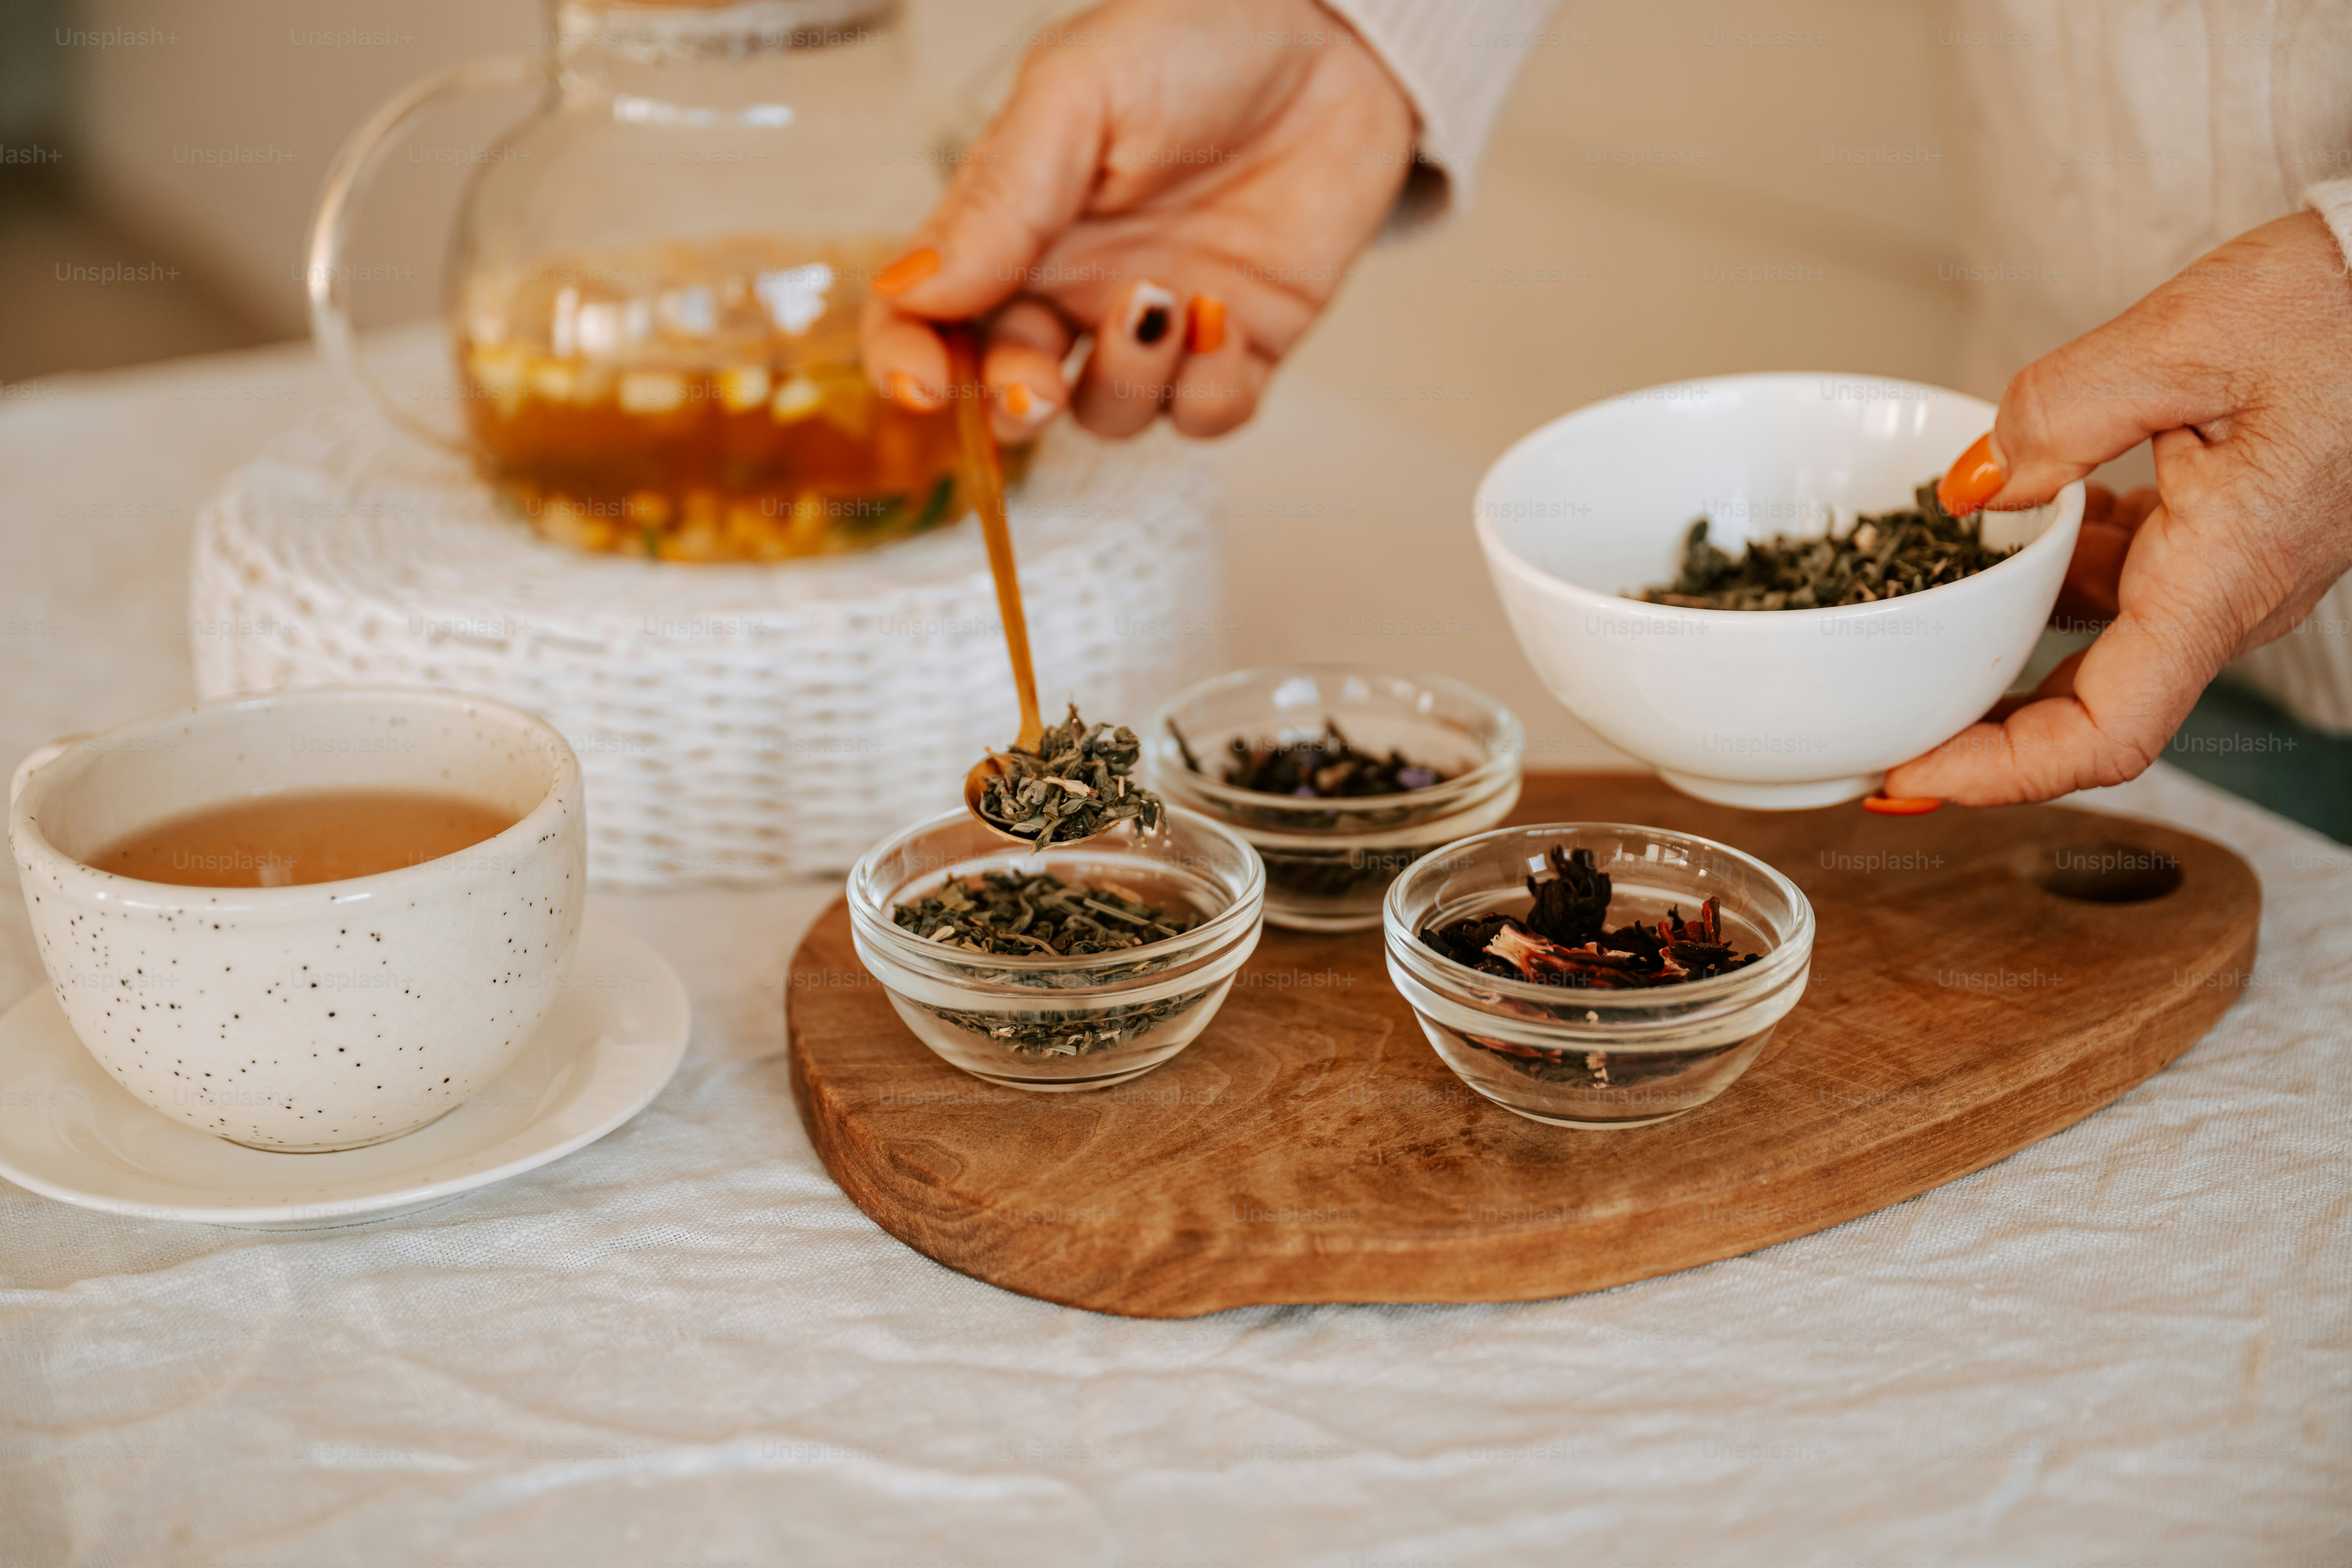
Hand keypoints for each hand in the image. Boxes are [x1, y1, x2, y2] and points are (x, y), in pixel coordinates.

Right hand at [859, 0, 1414, 443]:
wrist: (1335, 40)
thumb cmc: (1198, 39)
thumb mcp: (1078, 92)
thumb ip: (999, 196)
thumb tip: (915, 291)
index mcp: (1012, 223)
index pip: (924, 312)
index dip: (906, 362)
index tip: (923, 388)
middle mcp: (1074, 284)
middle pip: (1009, 387)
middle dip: (1014, 404)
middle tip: (1037, 387)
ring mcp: (1155, 323)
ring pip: (1109, 413)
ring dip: (1127, 380)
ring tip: (1164, 298)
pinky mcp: (1238, 346)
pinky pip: (1203, 415)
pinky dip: (1208, 390)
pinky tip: (1225, 316)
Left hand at [1887, 210, 2351, 804]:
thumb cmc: (2342, 304)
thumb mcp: (2185, 339)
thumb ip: (2062, 415)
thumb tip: (1970, 488)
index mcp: (2224, 579)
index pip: (2103, 734)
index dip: (1998, 772)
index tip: (1904, 777)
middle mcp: (2229, 594)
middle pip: (2084, 705)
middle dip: (1979, 725)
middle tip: (1876, 725)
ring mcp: (2230, 567)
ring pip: (2098, 637)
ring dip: (2008, 641)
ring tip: (1910, 630)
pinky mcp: (2226, 529)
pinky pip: (2126, 577)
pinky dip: (2055, 569)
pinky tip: (2003, 530)